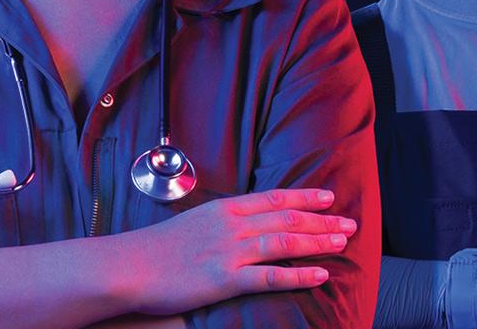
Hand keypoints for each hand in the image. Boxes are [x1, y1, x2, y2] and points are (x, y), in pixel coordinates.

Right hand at [111, 188, 353, 315]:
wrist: (127, 266)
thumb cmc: (153, 248)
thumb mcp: (190, 224)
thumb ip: (219, 223)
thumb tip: (241, 225)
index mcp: (222, 209)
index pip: (273, 198)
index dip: (304, 197)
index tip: (328, 197)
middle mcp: (230, 226)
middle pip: (286, 219)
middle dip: (322, 220)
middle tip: (350, 223)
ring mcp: (229, 252)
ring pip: (285, 243)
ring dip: (318, 242)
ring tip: (342, 242)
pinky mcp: (225, 279)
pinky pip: (270, 277)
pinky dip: (299, 276)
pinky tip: (320, 276)